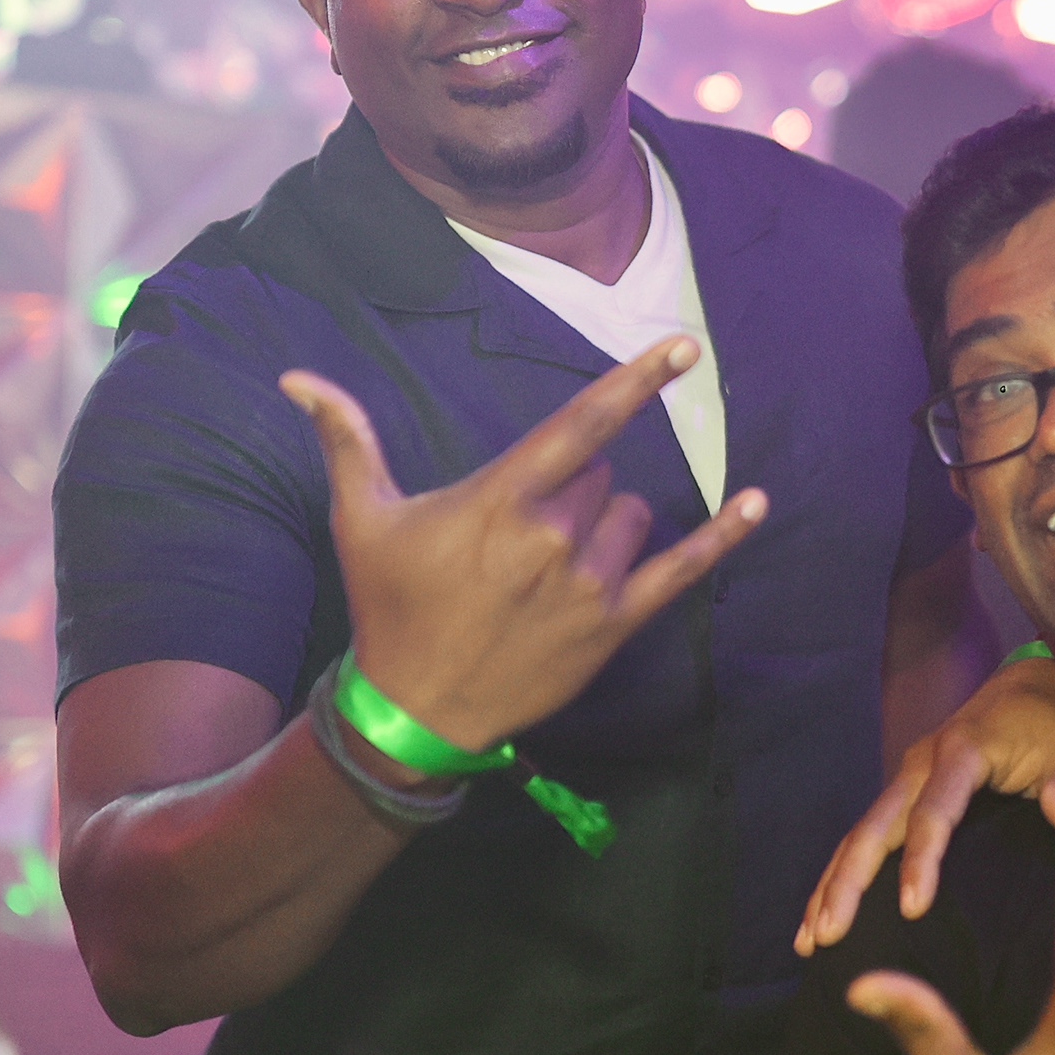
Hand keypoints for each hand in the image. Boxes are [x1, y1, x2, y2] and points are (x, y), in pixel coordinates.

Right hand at [281, 339, 763, 756]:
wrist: (416, 708)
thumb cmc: (390, 606)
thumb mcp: (363, 519)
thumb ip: (347, 439)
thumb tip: (295, 377)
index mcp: (502, 501)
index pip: (583, 424)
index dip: (635, 381)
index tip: (680, 346)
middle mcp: (554, 538)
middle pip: (603, 476)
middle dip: (573, 490)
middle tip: (519, 536)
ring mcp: (590, 585)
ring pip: (634, 517)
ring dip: (607, 527)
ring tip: (550, 567)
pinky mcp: (614, 626)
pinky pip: (683, 569)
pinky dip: (724, 535)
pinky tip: (758, 504)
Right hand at [799, 651, 1054, 953]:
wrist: (1033, 683)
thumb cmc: (1054, 724)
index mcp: (961, 753)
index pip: (933, 814)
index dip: (920, 861)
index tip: (911, 908)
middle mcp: (920, 762)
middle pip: (874, 827)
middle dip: (849, 882)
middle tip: (830, 934)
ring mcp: (906, 774)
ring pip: (859, 834)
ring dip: (832, 884)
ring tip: (811, 939)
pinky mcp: (904, 788)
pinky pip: (867, 833)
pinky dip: (842, 872)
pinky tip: (823, 912)